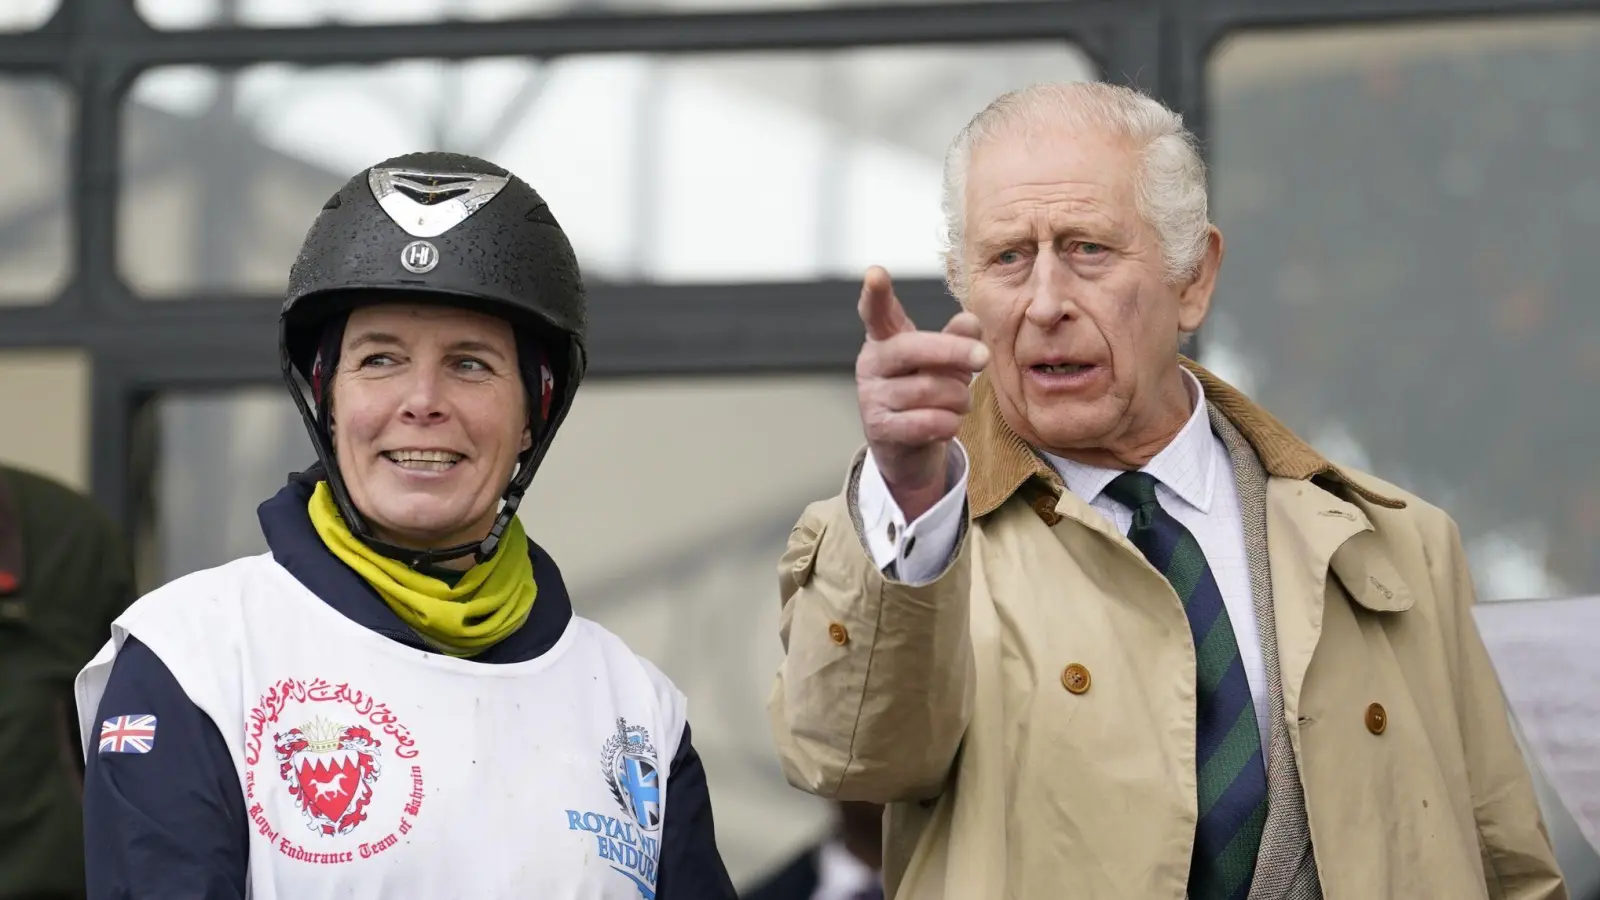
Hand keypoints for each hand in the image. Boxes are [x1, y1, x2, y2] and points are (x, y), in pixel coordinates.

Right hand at [855, 266, 987, 519]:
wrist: (907, 447)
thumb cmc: (928, 391)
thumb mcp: (944, 361)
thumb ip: (957, 338)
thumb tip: (970, 321)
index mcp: (885, 339)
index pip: (877, 312)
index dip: (876, 294)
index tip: (875, 273)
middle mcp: (871, 364)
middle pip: (912, 348)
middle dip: (953, 352)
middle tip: (984, 356)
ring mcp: (871, 397)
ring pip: (929, 390)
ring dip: (959, 397)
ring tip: (961, 401)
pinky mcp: (880, 429)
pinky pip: (928, 421)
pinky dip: (950, 422)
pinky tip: (950, 421)